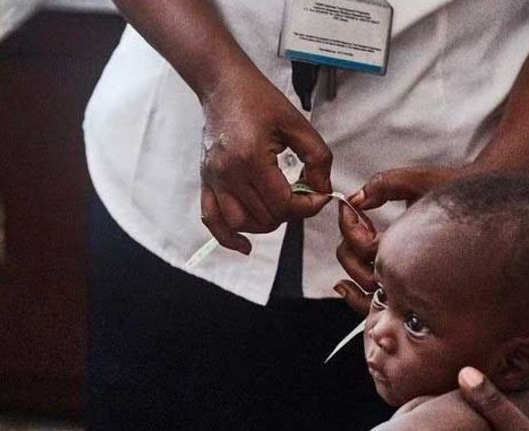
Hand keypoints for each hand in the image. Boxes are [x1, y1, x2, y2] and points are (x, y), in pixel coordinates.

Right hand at [199, 68, 332, 253]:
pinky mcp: (206, 182)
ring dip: (265, 224)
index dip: (308, 207)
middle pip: (264, 217)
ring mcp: (213, 180)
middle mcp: (228, 173)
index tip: (319, 196)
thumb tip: (322, 190)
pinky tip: (245, 245)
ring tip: (279, 209)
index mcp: (251, 158)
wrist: (223, 86)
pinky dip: (228, 237)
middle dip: (290, 213)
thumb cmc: (259, 100)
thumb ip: (318, 159)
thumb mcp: (298, 124)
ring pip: (241, 223)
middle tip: (302, 197)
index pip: (283, 204)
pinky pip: (212, 220)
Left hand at [334, 166, 463, 313]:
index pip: (367, 248)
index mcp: (414, 246)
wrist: (493, 211)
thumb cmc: (460, 194)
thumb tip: (356, 198)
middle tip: (351, 222)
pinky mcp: (413, 289)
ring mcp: (415, 286)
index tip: (348, 207)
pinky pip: (380, 303)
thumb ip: (387, 184)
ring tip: (346, 249)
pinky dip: (357, 297)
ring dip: (351, 271)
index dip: (350, 227)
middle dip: (349, 249)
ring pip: (370, 294)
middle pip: (365, 276)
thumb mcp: (422, 180)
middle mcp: (415, 273)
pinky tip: (343, 286)